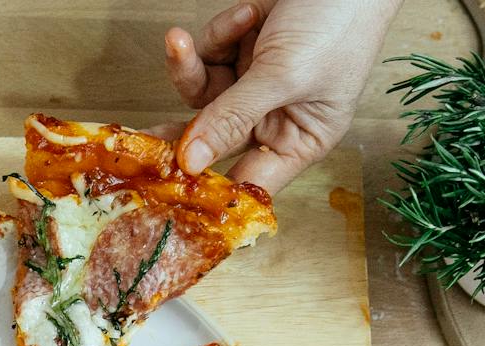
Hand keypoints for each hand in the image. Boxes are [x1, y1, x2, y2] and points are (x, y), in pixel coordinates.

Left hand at [164, 0, 400, 193]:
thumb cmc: (340, 22)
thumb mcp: (284, 77)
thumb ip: (234, 117)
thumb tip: (193, 162)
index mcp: (300, 139)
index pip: (248, 179)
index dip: (210, 188)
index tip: (170, 189)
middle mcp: (277, 116)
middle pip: (216, 139)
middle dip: (180, 131)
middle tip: (144, 138)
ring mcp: (258, 81)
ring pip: (204, 93)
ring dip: (191, 66)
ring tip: (180, 41)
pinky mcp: (245, 48)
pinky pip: (212, 52)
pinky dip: (222, 32)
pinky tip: (250, 13)